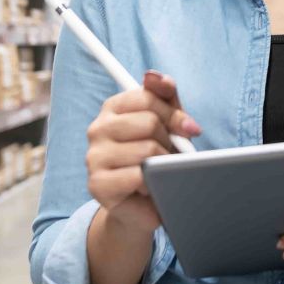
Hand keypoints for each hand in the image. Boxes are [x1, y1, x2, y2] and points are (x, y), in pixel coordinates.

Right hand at [85, 70, 200, 234]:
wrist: (143, 207)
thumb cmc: (156, 160)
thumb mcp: (167, 123)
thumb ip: (165, 97)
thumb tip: (157, 76)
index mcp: (112, 108)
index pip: (147, 96)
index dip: (174, 113)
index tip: (189, 128)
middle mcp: (97, 129)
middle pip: (149, 122)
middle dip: (170, 140)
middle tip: (171, 155)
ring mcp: (94, 156)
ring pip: (147, 149)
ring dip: (164, 163)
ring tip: (160, 171)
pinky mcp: (98, 184)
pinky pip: (139, 176)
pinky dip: (154, 183)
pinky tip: (151, 187)